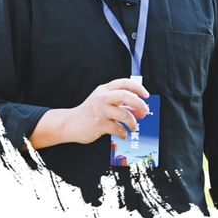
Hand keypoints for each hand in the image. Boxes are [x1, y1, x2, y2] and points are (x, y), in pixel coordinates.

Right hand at [26, 78, 149, 149]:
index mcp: (104, 89)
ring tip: (134, 127)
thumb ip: (118, 103)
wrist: (70, 123)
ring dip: (133, 122)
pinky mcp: (99, 123)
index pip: (124, 83)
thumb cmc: (89, 113)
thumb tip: (138, 110)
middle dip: (139, 103)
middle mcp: (102, 97)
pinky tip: (122, 134)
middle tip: (145, 111)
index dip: (137, 88)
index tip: (146, 95)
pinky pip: (118, 128)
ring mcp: (100, 110)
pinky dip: (123, 132)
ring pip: (124, 114)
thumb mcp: (102, 102)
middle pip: (125, 95)